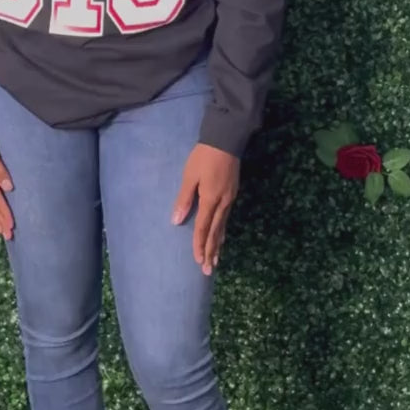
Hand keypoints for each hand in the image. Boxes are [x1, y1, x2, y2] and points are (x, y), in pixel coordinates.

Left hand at [171, 143, 239, 275]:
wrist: (226, 140)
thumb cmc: (204, 157)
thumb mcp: (190, 175)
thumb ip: (184, 198)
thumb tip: (176, 221)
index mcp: (210, 199)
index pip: (202, 228)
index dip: (199, 245)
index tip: (197, 261)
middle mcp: (222, 203)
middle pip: (215, 232)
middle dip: (211, 251)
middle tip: (208, 270)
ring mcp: (230, 199)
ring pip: (223, 227)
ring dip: (218, 244)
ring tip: (216, 260)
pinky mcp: (233, 193)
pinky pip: (227, 218)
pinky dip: (223, 231)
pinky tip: (222, 236)